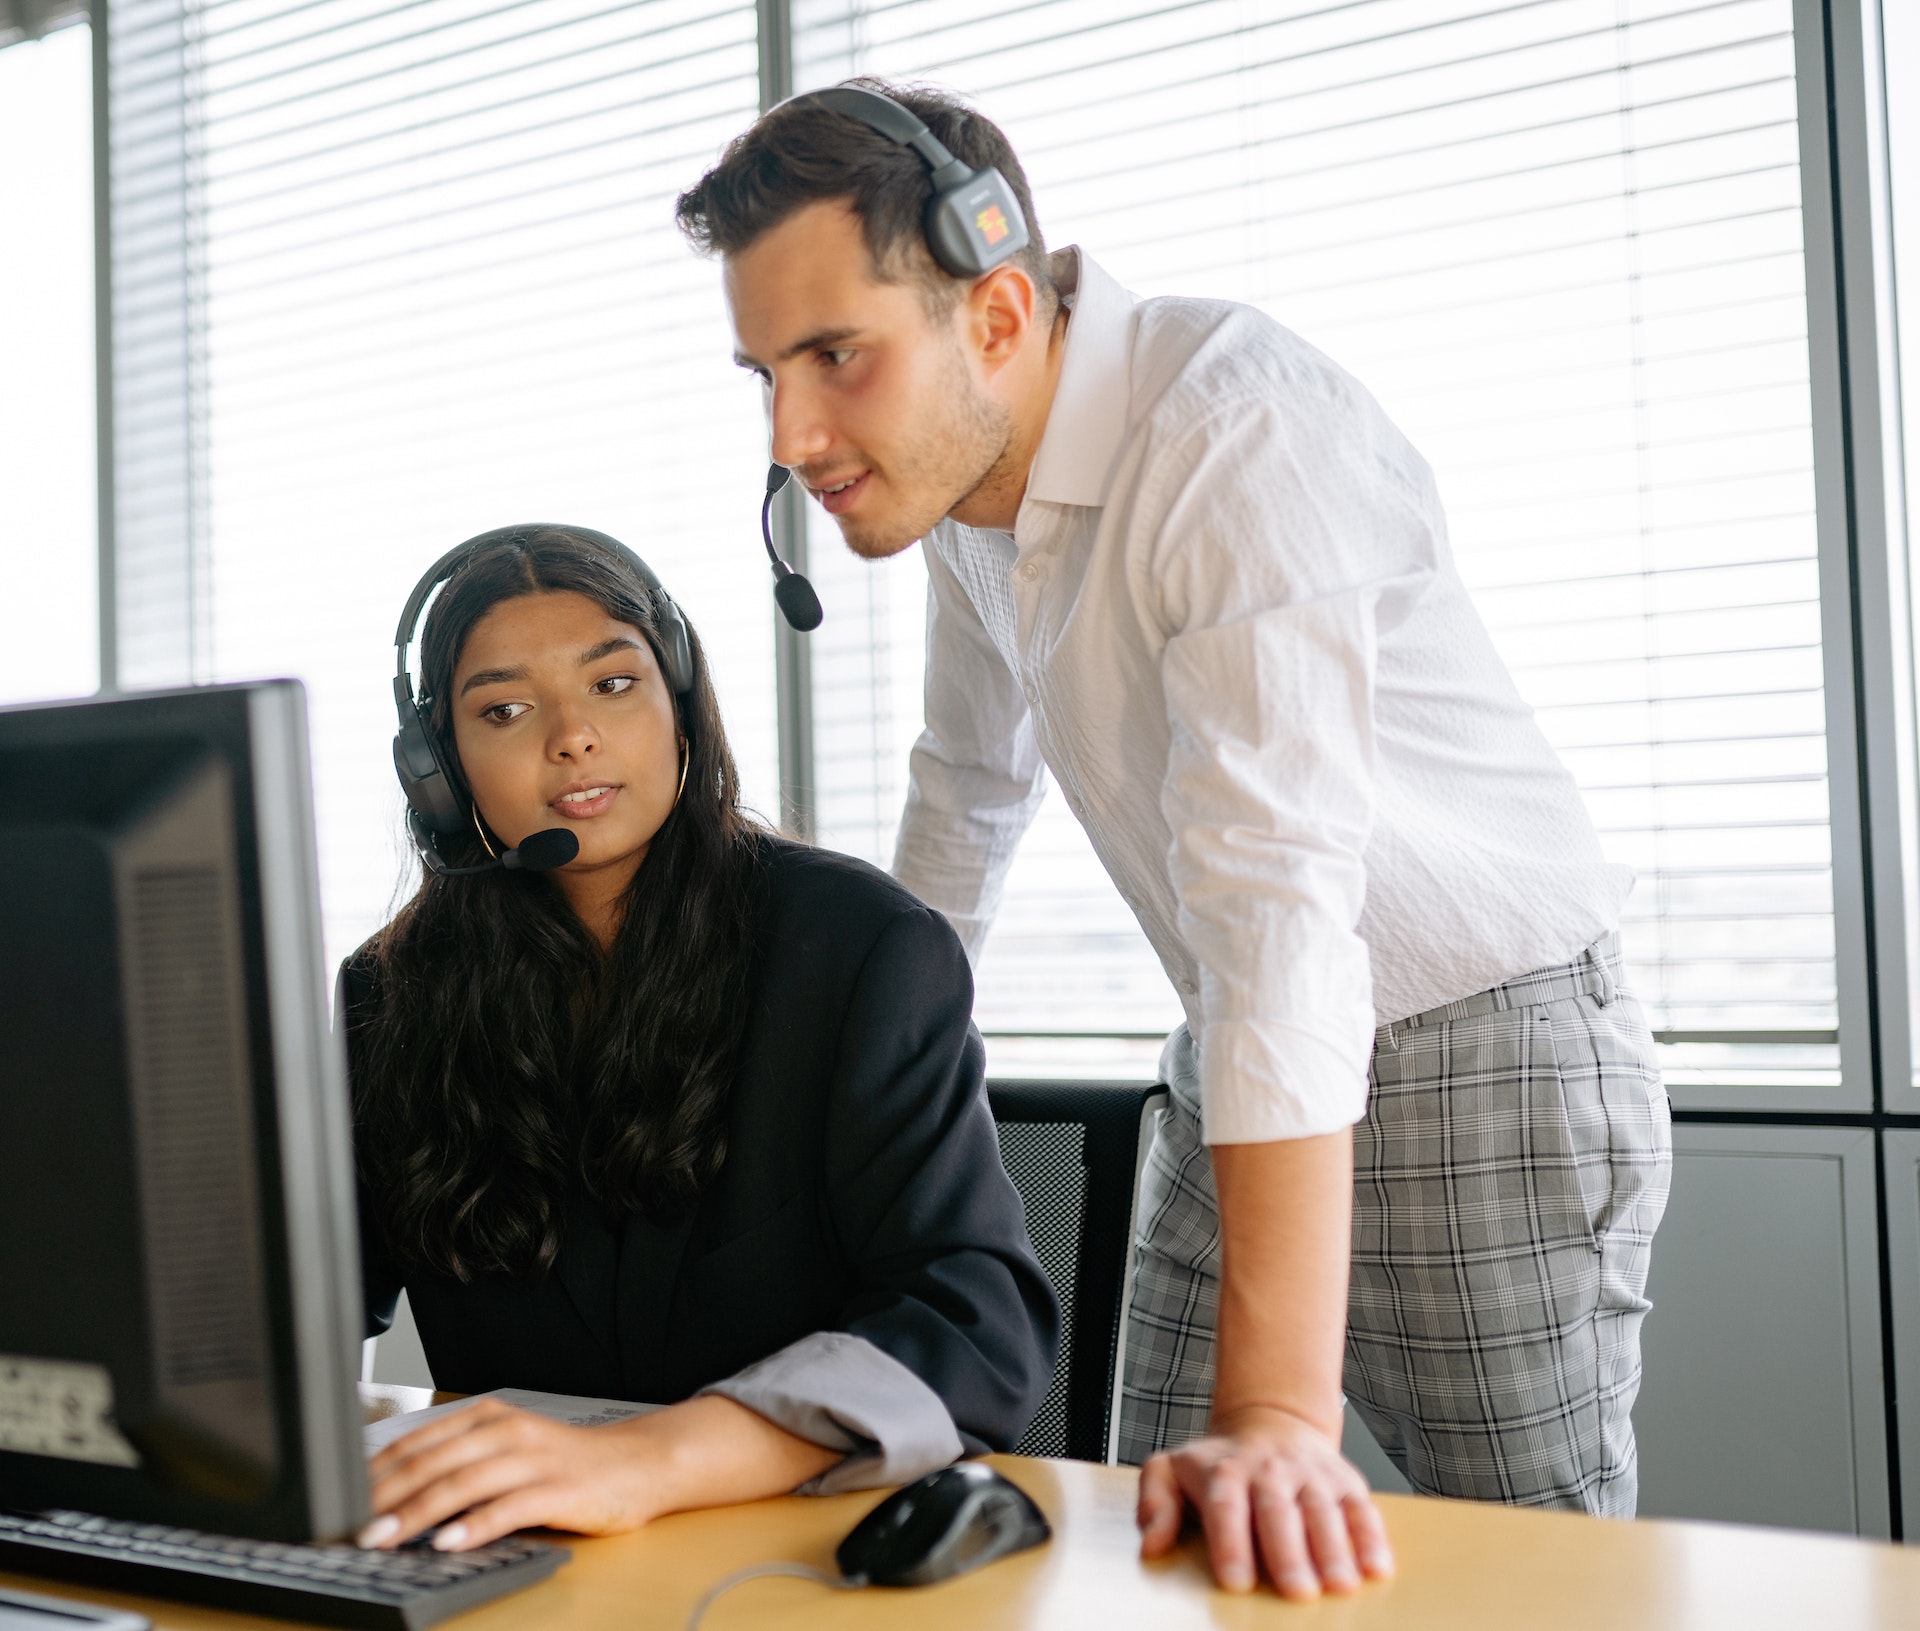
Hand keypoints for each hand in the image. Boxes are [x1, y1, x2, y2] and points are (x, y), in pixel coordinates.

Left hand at [357, 1397, 664, 1552]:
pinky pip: (509, 1507)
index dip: (377, 1473)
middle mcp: (508, 1432)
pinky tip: (447, 1543)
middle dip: (387, 1497)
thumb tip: (392, 1495)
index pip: (419, 1443)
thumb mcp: (506, 1452)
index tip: (341, 1501)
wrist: (636, 1464)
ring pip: (465, 1483)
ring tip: (385, 1539)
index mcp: (489, 1417)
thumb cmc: (563, 1465)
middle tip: (353, 1528)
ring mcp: (534, 1460)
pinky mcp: (559, 1490)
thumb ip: (458, 1464)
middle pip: (435, 1463)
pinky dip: (474, 1526)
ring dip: (419, 1513)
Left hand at [1137, 1404, 1393, 1597]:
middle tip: (1296, 1592)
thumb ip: (1156, 1503)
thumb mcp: (1172, 1469)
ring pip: (1322, 1510)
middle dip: (1288, 1553)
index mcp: (1225, 1472)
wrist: (1270, 1422)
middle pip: (1278, 1511)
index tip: (1235, 1581)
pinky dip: (1372, 1538)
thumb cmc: (1219, 1462)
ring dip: (1333, 1550)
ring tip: (1339, 1585)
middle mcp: (1270, 1471)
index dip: (1231, 1544)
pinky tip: (1377, 1568)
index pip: (1226, 1507)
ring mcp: (1310, 1475)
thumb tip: (1152, 1545)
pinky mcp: (1345, 1482)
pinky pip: (1362, 1508)